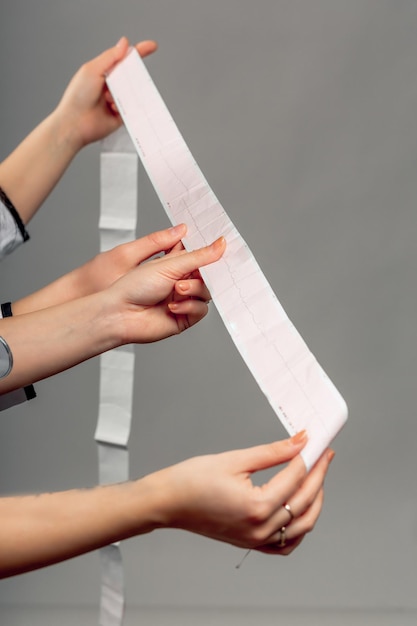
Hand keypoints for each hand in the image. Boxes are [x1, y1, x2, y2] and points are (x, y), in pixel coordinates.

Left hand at [55, 36, 156, 148]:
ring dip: (124, 93)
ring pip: (133, 92)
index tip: (152, 46)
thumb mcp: (93, 70)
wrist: (76, 123)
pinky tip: (113, 109)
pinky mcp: (121, 115)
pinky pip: (132, 108)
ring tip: (108, 98)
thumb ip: (110, 56)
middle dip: (131, 77)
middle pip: (130, 75)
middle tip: (121, 82)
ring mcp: (116, 100)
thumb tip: (124, 43)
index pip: (123, 59)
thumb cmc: (78, 97)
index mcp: (103, 72)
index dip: (138, 52)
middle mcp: (111, 86)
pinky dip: (125, 107)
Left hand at [106, 224, 224, 342]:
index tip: (222, 247)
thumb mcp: (169, 264)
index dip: (210, 253)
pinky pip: (200, 311)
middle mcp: (179, 282)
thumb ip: (198, 256)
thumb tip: (221, 244)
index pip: (199, 256)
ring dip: (195, 290)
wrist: (121, 313)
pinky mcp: (183, 318)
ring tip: (177, 289)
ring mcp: (182, 301)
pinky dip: (190, 307)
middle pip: (207, 276)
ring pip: (206, 293)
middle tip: (195, 272)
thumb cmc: (134, 287)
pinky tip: (173, 306)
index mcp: (173, 265)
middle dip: (203, 274)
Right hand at [147, 433, 333, 554]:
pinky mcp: (250, 543)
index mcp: (257, 506)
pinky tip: (301, 509)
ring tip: (317, 478)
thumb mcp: (235, 459)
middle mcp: (260, 528)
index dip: (310, 456)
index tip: (318, 443)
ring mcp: (256, 540)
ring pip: (302, 526)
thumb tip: (299, 442)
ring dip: (314, 501)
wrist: (167, 502)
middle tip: (324, 455)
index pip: (296, 478)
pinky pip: (285, 543)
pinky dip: (299, 528)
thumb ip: (272, 452)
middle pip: (305, 501)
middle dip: (318, 475)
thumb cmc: (192, 480)